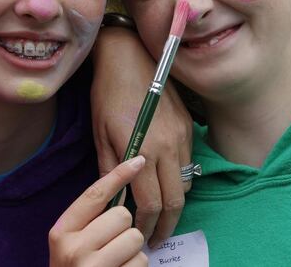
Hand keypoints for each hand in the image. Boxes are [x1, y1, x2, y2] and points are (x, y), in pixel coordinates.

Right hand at [49, 157, 147, 266]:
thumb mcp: (69, 243)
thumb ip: (88, 220)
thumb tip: (121, 187)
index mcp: (61, 231)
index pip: (95, 194)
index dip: (119, 175)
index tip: (139, 159)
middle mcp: (73, 248)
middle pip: (122, 215)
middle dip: (124, 229)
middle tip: (111, 244)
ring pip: (136, 239)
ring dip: (133, 251)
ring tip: (116, 262)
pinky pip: (141, 263)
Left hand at [90, 27, 192, 245]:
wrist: (128, 55)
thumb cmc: (106, 93)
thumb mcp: (100, 133)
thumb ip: (111, 169)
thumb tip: (115, 199)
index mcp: (143, 150)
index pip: (151, 203)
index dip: (147, 224)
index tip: (141, 234)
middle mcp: (169, 146)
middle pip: (176, 200)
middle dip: (167, 224)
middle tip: (157, 236)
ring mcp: (183, 135)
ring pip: (187, 183)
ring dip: (176, 201)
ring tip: (162, 212)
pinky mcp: (189, 126)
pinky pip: (190, 162)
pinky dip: (180, 178)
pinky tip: (166, 181)